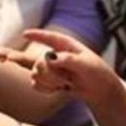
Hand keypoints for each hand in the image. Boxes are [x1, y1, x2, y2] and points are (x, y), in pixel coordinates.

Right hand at [11, 29, 125, 110]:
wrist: (100, 91)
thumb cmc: (97, 72)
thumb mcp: (86, 64)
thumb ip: (68, 59)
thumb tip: (51, 58)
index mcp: (66, 45)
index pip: (49, 37)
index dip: (36, 35)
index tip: (25, 34)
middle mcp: (56, 54)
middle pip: (39, 62)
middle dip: (50, 74)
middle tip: (67, 80)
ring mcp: (51, 67)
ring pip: (36, 74)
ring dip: (50, 82)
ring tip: (67, 83)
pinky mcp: (48, 80)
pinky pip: (36, 84)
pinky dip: (46, 89)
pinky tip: (59, 89)